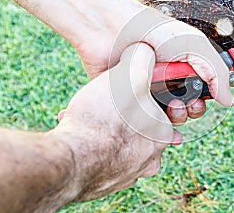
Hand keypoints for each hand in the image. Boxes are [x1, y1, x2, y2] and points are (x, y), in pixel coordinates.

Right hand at [50, 43, 179, 199]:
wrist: (70, 159)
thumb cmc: (104, 118)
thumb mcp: (129, 75)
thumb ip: (143, 58)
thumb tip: (146, 50)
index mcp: (161, 134)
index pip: (163, 110)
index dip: (146, 95)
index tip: (130, 90)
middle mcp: (149, 160)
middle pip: (138, 127)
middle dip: (122, 112)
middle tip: (104, 103)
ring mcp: (126, 175)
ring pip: (118, 142)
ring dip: (103, 127)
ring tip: (85, 113)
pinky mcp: (103, 184)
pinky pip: (100, 156)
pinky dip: (91, 142)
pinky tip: (75, 129)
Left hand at [75, 7, 232, 121]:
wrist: (112, 27)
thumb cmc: (153, 30)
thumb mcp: (194, 45)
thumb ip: (216, 71)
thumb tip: (228, 101)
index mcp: (182, 68)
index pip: (198, 93)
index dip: (202, 101)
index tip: (200, 100)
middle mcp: (165, 81)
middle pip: (183, 107)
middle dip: (189, 111)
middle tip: (185, 105)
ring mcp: (146, 91)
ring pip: (164, 117)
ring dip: (172, 118)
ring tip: (169, 107)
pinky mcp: (128, 99)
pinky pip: (141, 120)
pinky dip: (149, 127)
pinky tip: (154, 128)